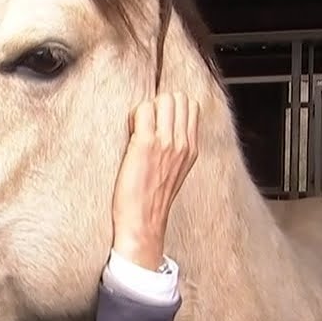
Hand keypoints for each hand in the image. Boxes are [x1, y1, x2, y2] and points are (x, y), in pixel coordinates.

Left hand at [110, 92, 200, 270]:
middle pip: (178, 97)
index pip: (191, 105)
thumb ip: (176, 147)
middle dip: (159, 104)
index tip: (157, 124)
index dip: (170, 108)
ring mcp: (166, 142)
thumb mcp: (175, 171)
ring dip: (146, 108)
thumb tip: (166, 126)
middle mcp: (182, 143)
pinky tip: (130, 135)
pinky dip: (133, 116)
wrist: (143, 223)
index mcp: (191, 148)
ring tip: (136, 129)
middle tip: (145, 125)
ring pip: (162, 99)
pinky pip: (143, 110)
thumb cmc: (151, 200)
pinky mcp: (146, 144)